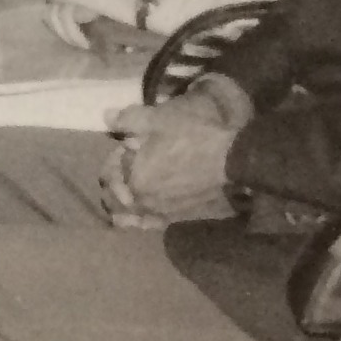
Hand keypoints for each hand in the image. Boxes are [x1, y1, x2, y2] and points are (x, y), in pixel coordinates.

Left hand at [99, 101, 241, 226]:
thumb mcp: (157, 119)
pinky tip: (145, 216)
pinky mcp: (185, 218)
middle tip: (121, 171)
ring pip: (136, 216)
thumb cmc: (193, 136)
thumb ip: (127, 120)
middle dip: (116, 184)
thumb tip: (105, 117)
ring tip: (121, 203)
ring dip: (126, 208)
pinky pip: (156, 222)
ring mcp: (166, 214)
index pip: (109, 175)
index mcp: (135, 182)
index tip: (124, 148)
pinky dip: (146, 219)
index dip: (113, 159)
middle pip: (119, 198)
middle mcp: (147, 204)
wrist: (235, 159)